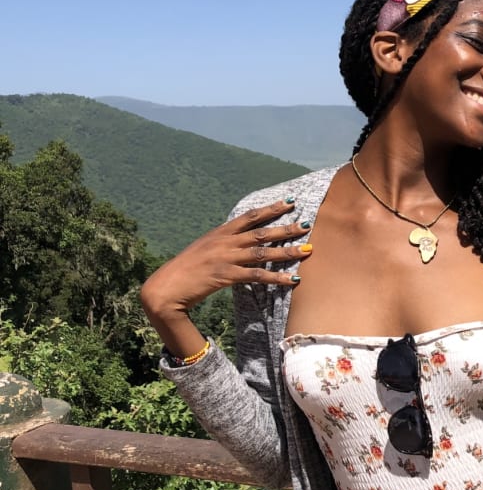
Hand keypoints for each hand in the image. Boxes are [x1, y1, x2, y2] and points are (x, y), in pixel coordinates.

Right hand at [140, 200, 311, 353]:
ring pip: (263, 252)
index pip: (250, 216)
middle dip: (286, 227)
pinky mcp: (225, 276)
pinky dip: (276, 277)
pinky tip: (292, 279)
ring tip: (308, 250)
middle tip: (307, 224)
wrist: (166, 287)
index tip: (290, 202)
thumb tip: (240, 243)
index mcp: (220, 233)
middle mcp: (224, 242)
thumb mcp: (204, 250)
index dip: (270, 208)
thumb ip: (223, 245)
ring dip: (287, 251)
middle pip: (261, 232)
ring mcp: (225, 258)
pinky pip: (257, 276)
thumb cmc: (186, 271)